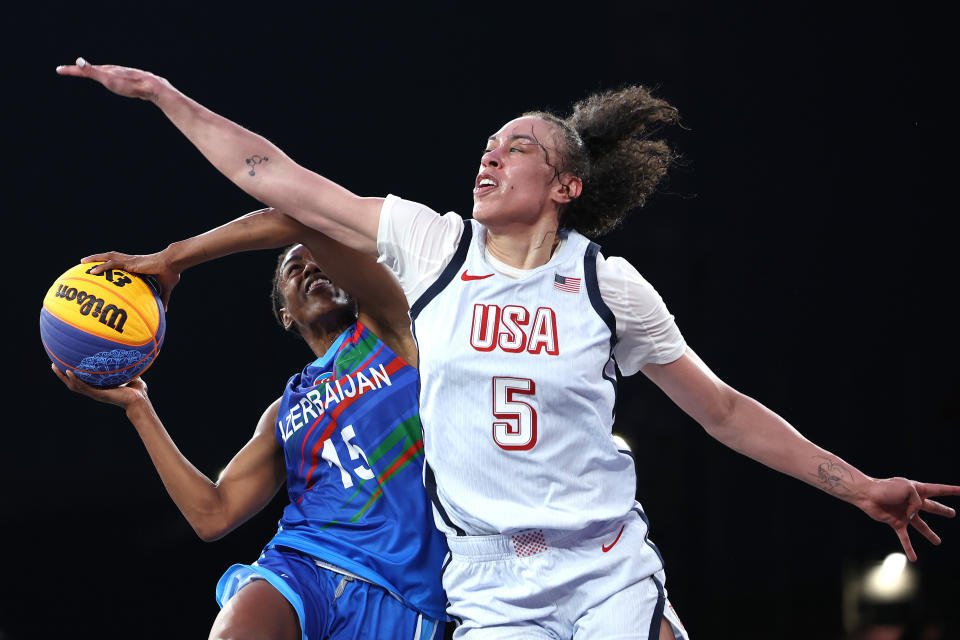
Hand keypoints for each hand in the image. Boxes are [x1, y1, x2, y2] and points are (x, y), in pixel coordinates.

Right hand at [51, 363, 149, 410]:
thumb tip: (132, 357)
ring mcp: (95, 394)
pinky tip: (69, 372)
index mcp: (99, 388)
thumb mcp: (130, 376)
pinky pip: (83, 387)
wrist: (140, 400)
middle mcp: (95, 391)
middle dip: (62, 375)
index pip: (82, 381)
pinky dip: (75, 380)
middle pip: (73, 384)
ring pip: (74, 386)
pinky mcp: (99, 395)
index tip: (65, 365)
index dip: (73, 375)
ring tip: (55, 367)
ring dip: (63, 377)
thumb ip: (128, 368)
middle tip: (53, 365)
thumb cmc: (137, 391)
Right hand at [55, 57, 169, 101]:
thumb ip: (93, 71)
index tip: (58, 70)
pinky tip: (117, 82)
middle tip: (70, 70)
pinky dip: (110, 79)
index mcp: (106, 71)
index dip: (70, 70)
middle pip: (94, 70)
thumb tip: (78, 60)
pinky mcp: (132, 82)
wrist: (153, 87)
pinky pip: (118, 79)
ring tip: (91, 73)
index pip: (84, 69)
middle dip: (81, 70)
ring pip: (107, 73)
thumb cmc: (130, 85)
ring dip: (97, 73)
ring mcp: (123, 75)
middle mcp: (114, 71)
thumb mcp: (109, 80)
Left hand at [82, 250, 179, 309]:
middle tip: (85, 262)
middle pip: (110, 257)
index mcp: (137, 266)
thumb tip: (164, 311)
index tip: (101, 269)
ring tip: (82, 261)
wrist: (173, 264)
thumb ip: (162, 299)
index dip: (110, 265)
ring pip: (108, 257)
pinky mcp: (130, 263)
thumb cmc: (171, 273)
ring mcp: (129, 261)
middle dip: (97, 258)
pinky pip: (112, 264)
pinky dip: (101, 267)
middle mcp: (131, 261)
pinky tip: (92, 270)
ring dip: (95, 259)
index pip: (120, 263)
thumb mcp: (165, 288)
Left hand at [860, 476, 959, 560]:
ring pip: (922, 526)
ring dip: (930, 534)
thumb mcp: (908, 489)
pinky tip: (914, 559)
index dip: (952, 490)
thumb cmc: (886, 488)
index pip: (939, 490)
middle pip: (933, 507)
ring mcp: (905, 514)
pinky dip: (909, 549)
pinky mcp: (896, 523)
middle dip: (943, 510)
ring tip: (938, 542)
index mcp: (918, 490)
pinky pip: (905, 538)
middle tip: (952, 514)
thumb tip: (915, 515)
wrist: (866, 494)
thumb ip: (918, 502)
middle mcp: (913, 503)